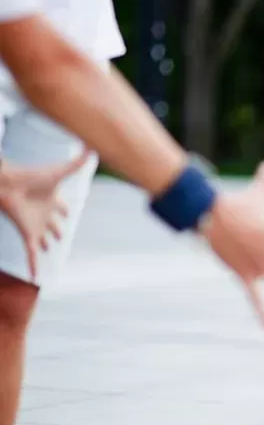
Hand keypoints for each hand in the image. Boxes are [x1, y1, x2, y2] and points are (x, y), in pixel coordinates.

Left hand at [0, 151, 91, 279]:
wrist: (9, 185)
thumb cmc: (33, 177)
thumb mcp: (60, 171)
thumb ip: (78, 161)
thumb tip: (93, 146)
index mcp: (53, 201)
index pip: (63, 208)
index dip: (66, 210)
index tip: (69, 212)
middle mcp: (45, 214)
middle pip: (55, 225)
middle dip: (58, 229)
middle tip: (59, 233)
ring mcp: (37, 226)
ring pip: (44, 239)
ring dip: (45, 245)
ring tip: (46, 250)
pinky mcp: (28, 235)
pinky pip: (32, 254)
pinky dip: (34, 265)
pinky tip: (36, 277)